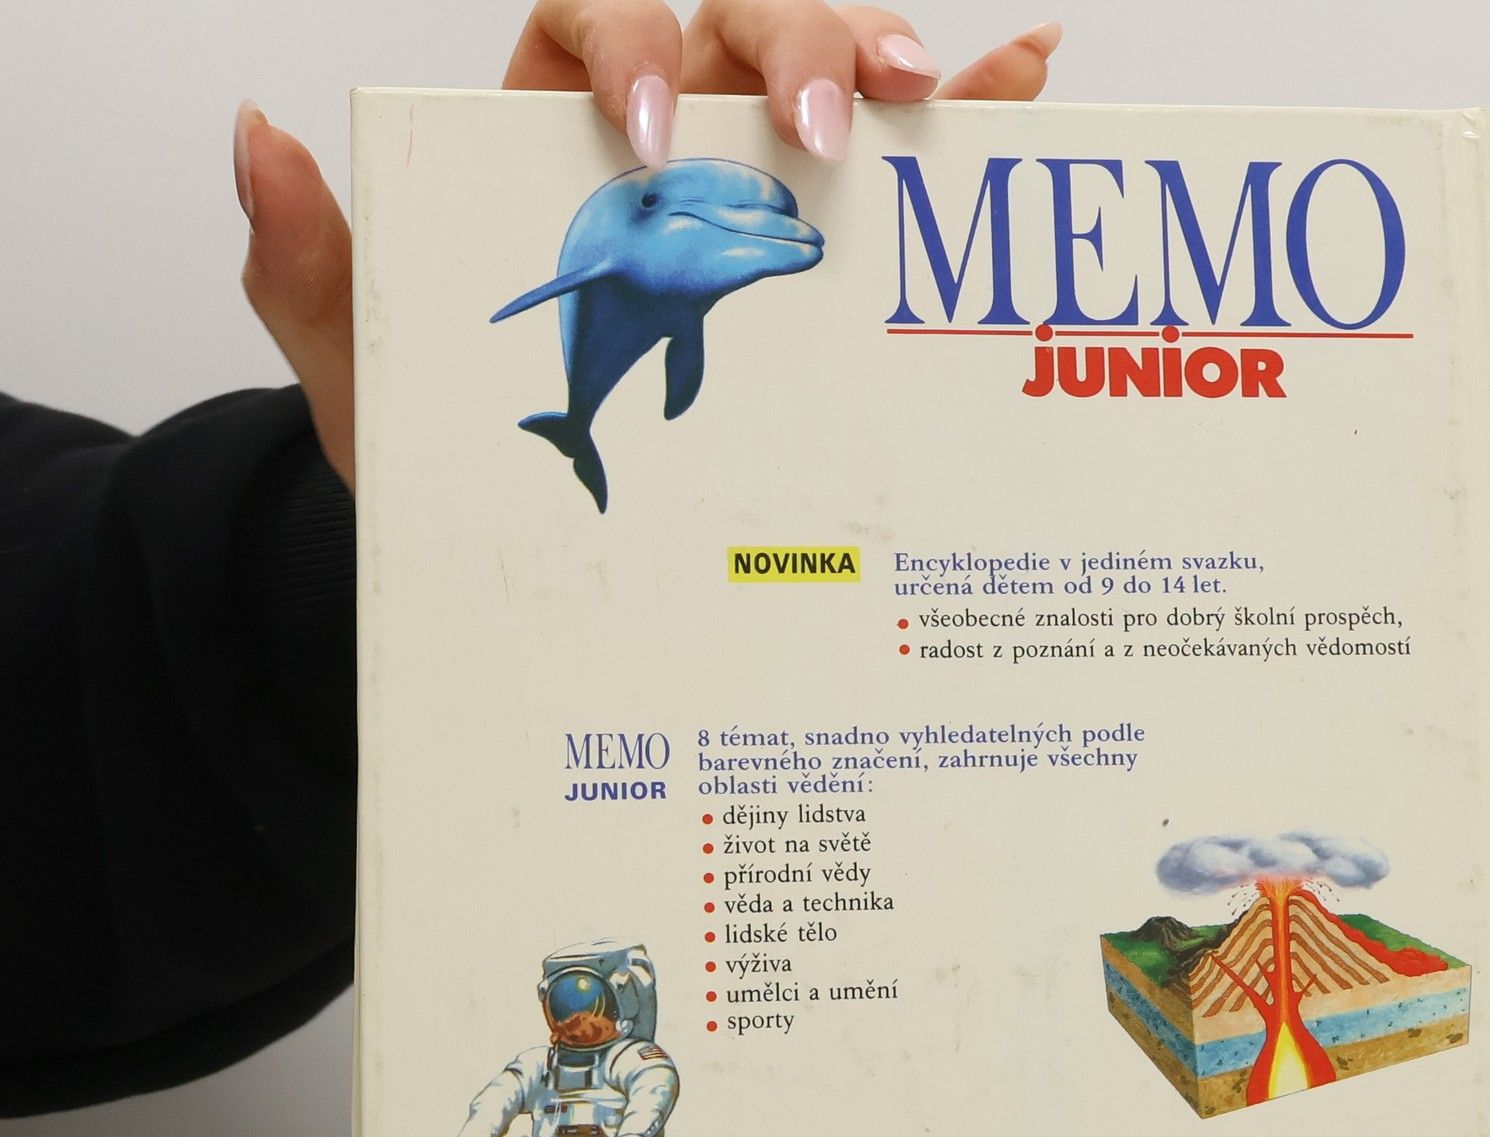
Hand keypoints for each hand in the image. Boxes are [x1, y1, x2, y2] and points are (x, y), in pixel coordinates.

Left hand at [233, 5, 1062, 487]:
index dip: (637, 50)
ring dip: (878, 59)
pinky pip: (900, 148)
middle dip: (789, 50)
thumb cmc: (449, 439)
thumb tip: (261, 143)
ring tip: (923, 104)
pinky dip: (967, 104)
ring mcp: (753, 172)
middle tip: (823, 138)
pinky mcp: (819, 232)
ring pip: (822, 61)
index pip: (596, 20)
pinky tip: (1019, 75)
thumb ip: (307, 264)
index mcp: (547, 124)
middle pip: (735, 17)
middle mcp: (663, 123)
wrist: (521, 522)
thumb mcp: (367, 367)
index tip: (660, 143)